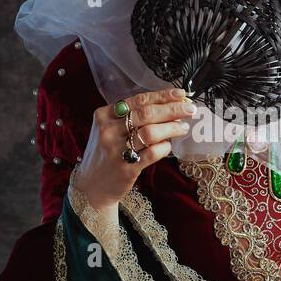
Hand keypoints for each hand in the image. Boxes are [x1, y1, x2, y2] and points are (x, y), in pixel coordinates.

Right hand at [70, 87, 196, 209]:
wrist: (91, 186)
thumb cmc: (106, 154)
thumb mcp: (108, 130)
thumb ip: (130, 118)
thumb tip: (168, 105)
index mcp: (103, 115)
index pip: (138, 100)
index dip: (163, 96)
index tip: (181, 94)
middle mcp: (108, 130)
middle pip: (147, 113)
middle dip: (173, 109)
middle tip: (190, 108)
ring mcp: (116, 150)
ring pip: (150, 132)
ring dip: (171, 128)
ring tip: (183, 127)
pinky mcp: (125, 168)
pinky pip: (152, 153)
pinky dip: (164, 147)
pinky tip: (168, 145)